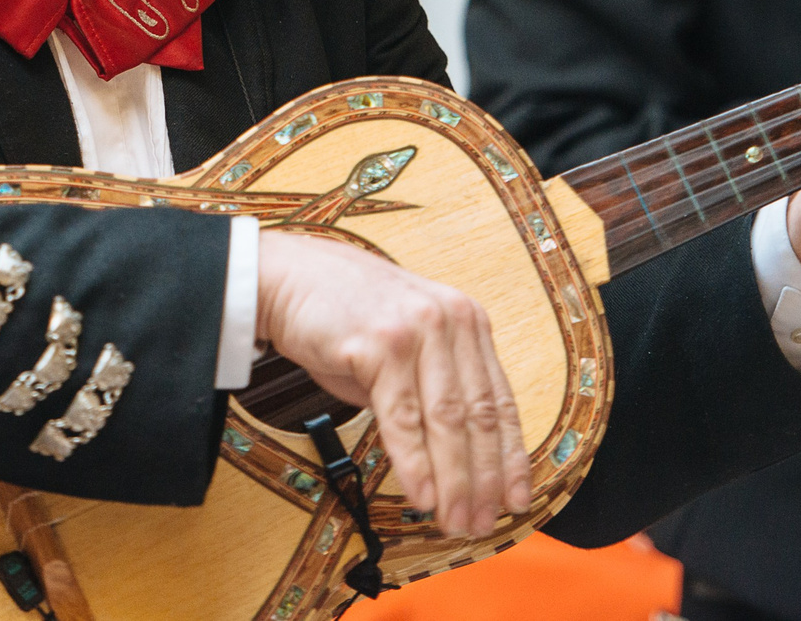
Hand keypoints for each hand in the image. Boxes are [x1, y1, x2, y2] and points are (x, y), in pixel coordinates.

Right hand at [256, 231, 530, 537]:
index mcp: (464, 319)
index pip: (498, 400)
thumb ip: (433, 385)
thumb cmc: (341, 313)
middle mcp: (448, 320)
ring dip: (453, 482)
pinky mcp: (381, 345)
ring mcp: (415, 329)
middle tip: (481, 522)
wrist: (286, 277)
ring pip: (446, 422)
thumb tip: (457, 455)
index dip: (510, 457)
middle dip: (482, 480)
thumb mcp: (405, 342)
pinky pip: (403, 419)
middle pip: (477, 417)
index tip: (515, 497)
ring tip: (453, 520)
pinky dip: (415, 465)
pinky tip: (421, 495)